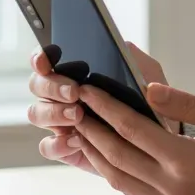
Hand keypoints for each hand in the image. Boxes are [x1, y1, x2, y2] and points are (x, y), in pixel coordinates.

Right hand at [27, 41, 171, 174]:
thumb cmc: (147, 100)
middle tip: (74, 92)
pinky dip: (58, 144)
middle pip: (37, 85)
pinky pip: (48, 147)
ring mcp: (60, 120)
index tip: (45, 62)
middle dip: (52, 87)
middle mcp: (60, 94)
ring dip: (54, 113)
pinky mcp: (66, 147)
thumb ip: (136, 59)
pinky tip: (76, 141)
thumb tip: (124, 47)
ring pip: (37, 114)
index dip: (40, 58)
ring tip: (77, 115)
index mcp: (73, 71)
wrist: (157, 137)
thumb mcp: (147, 75)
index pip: (45, 59)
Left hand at [74, 82, 194, 194]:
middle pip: (117, 157)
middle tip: (73, 107)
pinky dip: (115, 172)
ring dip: (96, 155)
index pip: (132, 130)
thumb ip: (185, 104)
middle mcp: (174, 187)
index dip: (105, 108)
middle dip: (91, 130)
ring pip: (120, 179)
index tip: (87, 90)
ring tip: (81, 130)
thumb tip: (148, 90)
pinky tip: (107, 156)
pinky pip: (135, 191)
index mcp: (186, 162)